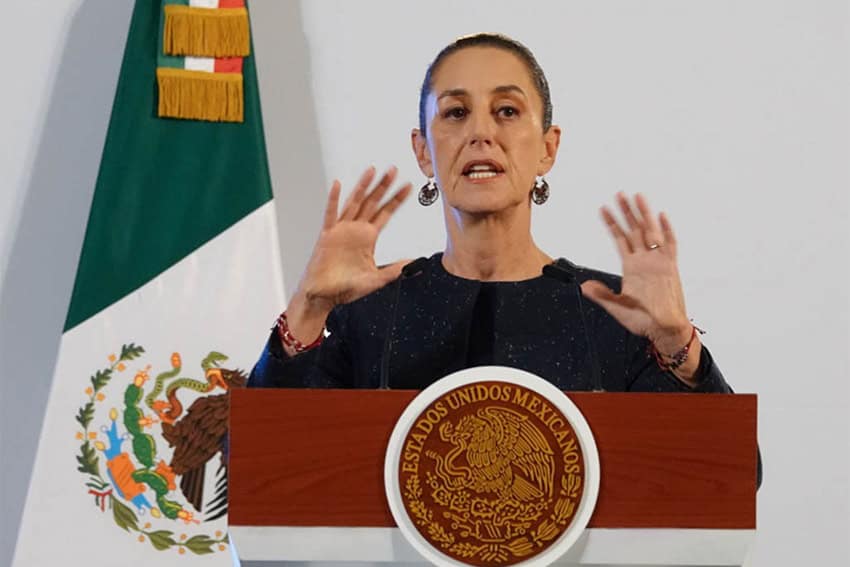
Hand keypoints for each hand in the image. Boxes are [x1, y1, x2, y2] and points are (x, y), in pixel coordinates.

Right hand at [286, 166, 411, 344]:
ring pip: (354, 203)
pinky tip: (337, 185)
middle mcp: (355, 230)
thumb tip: (413, 263)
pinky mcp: (327, 235)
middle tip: (393, 170)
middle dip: (383, 186)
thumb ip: (394, 270)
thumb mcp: (376, 279)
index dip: (396, 200)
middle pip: (372, 202)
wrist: (324, 295)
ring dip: (363, 187)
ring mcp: (341, 230)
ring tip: (371, 171)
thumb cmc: (345, 287)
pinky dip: (333, 199)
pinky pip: (331, 214)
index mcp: (367, 238)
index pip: (385, 213)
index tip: (408, 186)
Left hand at [581, 193, 697, 377]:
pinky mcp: (671, 267)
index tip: (603, 208)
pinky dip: (667, 230)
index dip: (611, 224)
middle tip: (620, 193)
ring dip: (644, 214)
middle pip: (635, 229)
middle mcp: (644, 260)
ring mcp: (658, 261)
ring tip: (638, 196)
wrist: (664, 329)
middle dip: (627, 211)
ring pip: (651, 231)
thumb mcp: (617, 308)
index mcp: (631, 267)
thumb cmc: (643, 320)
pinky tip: (661, 215)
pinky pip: (670, 245)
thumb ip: (602, 295)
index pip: (620, 239)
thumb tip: (584, 286)